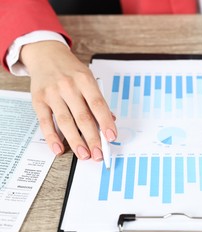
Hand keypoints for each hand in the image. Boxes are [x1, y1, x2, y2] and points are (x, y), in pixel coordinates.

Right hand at [20, 41, 116, 160]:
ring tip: (84, 155)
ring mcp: (52, 93)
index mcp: (85, 80)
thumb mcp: (88, 79)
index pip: (98, 105)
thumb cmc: (70, 70)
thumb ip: (97, 100)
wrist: (46, 54)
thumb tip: (110, 121)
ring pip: (65, 122)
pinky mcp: (38, 100)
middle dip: (92, 138)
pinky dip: (52, 137)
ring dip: (76, 141)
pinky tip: (59, 148)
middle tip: (99, 154)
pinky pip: (45, 122)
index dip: (106, 122)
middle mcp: (68, 86)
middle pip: (83, 117)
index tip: (111, 137)